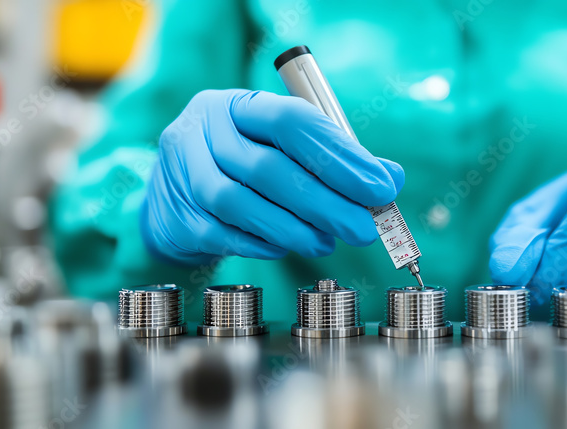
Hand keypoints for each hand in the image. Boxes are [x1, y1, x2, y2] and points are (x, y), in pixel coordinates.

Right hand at [141, 89, 403, 264]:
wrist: (178, 191)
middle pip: (267, 167)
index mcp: (238, 104)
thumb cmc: (246, 164)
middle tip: (363, 228)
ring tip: (326, 242)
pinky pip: (223, 234)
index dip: (338, 156)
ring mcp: (184, 172)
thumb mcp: (287, 147)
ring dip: (293, 228)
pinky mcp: (178, 215)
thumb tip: (388, 180)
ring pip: (239, 203)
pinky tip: (287, 247)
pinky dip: (262, 243)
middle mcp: (205, 130)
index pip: (291, 121)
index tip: (379, 187)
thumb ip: (337, 159)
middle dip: (325, 202)